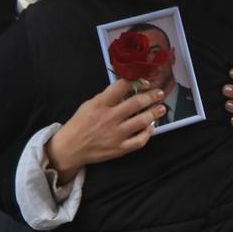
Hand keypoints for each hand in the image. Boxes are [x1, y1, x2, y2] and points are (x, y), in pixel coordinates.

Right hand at [45, 80, 166, 183]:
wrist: (71, 148)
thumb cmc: (81, 123)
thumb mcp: (89, 104)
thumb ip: (107, 96)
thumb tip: (128, 88)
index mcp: (100, 104)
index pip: (122, 87)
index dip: (137, 82)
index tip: (145, 82)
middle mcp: (109, 118)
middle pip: (136, 103)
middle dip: (152, 97)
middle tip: (160, 94)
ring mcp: (115, 135)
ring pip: (142, 121)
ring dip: (154, 113)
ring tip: (161, 108)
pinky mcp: (119, 149)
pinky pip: (139, 141)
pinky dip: (148, 133)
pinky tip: (151, 127)